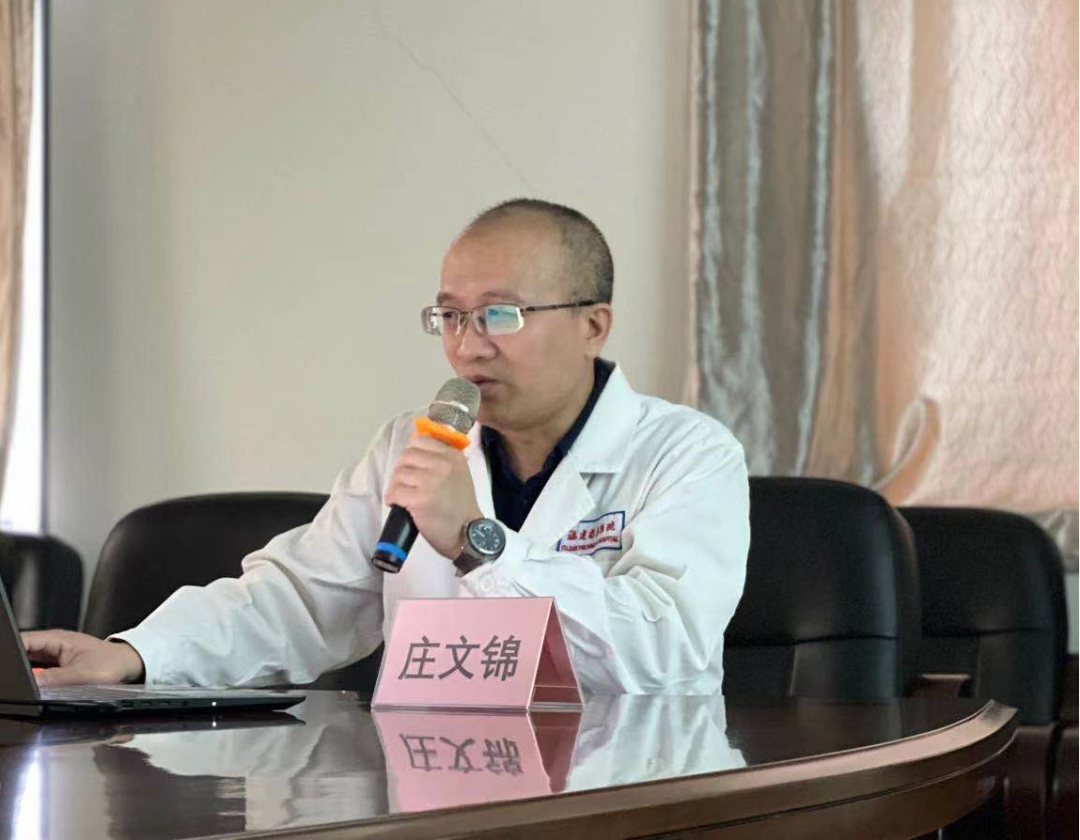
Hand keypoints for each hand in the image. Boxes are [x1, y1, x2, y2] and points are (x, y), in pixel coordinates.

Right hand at [21, 630, 145, 686]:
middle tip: (21, 680)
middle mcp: (54, 644)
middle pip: (24, 653)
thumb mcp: (83, 674)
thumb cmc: (113, 663)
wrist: (129, 665)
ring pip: (30, 663)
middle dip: (18, 666)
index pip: (24, 642)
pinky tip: (43, 685)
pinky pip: (40, 671)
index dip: (12, 654)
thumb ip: (56, 678)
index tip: (9, 668)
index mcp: (57, 639)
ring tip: (41, 681)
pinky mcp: (58, 665)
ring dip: (28, 673)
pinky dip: (37, 678)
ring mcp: (55, 654)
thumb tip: (32, 682)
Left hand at [384, 434, 482, 558]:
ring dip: (396, 486)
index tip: (413, 466)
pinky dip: (392, 498)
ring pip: (398, 473)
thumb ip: (442, 458)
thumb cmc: (461, 506)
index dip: (413, 453)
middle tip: (407, 484)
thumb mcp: (460, 473)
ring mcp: (431, 481)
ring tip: (404, 496)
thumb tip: (416, 441)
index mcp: (453, 456)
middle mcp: (443, 465)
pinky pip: (394, 491)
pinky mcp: (420, 499)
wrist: (467, 532)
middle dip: (402, 470)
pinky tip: (400, 504)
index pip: (421, 440)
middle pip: (406, 455)